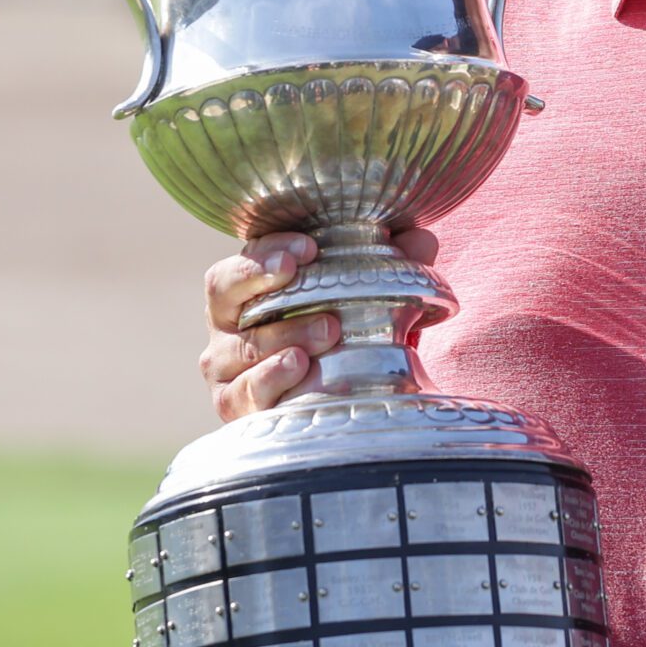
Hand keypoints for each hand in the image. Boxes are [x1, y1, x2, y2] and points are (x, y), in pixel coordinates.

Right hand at [197, 229, 439, 420]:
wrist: (337, 392)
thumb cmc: (339, 325)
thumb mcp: (364, 290)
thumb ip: (391, 260)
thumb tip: (420, 240)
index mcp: (246, 286)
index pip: (241, 260)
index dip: (266, 251)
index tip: (308, 247)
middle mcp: (227, 323)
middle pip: (225, 295)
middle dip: (265, 283)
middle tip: (306, 276)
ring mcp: (226, 367)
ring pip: (243, 346)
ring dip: (285, 334)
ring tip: (329, 329)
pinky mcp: (235, 405)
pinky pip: (242, 393)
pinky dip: (270, 379)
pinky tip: (299, 365)